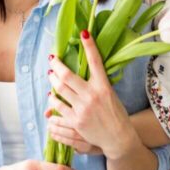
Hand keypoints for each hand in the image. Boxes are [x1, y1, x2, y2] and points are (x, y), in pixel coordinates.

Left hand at [45, 30, 133, 159]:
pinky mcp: (76, 120)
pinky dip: (52, 99)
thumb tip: (83, 70)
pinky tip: (51, 96)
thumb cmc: (115, 114)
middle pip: (67, 75)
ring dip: (52, 80)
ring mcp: (83, 108)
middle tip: (53, 59)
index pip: (96, 61)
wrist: (118, 138)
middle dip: (57, 64)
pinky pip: (58, 105)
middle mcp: (92, 95)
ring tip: (51, 75)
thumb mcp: (110, 94)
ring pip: (60, 89)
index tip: (84, 32)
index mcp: (104, 86)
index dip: (89, 45)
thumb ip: (97, 83)